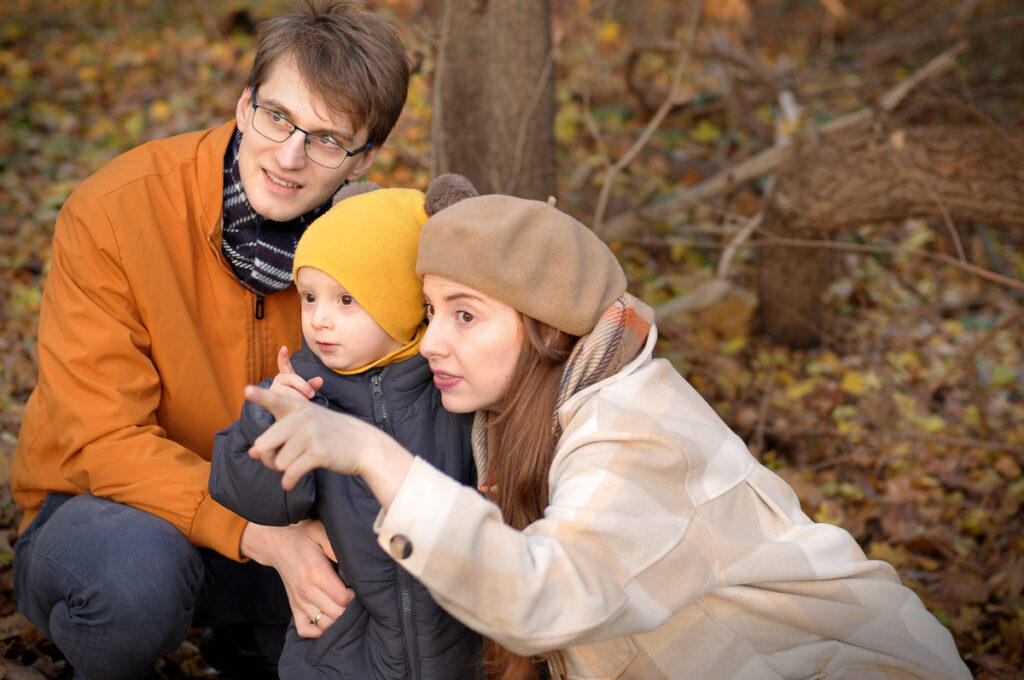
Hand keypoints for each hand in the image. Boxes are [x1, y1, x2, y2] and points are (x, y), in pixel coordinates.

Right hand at [240, 520, 352, 638]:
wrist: (277, 543)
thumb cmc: (303, 536)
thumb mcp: (319, 531)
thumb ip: (334, 545)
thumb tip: (349, 561)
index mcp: (316, 573)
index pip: (343, 599)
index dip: (356, 596)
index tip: (360, 586)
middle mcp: (307, 591)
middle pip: (336, 615)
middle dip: (351, 609)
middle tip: (358, 598)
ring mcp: (299, 602)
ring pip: (324, 625)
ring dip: (338, 620)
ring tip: (346, 607)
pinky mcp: (293, 608)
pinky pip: (305, 630)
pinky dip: (319, 630)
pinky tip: (329, 617)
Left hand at [246, 386, 363, 488]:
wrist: (365, 446)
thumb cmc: (332, 436)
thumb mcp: (308, 425)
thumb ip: (279, 435)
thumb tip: (252, 452)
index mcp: (299, 408)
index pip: (275, 399)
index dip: (260, 395)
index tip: (247, 390)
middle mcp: (303, 418)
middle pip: (263, 445)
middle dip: (267, 459)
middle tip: (278, 462)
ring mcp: (311, 435)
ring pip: (278, 462)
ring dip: (283, 470)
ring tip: (297, 465)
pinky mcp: (318, 453)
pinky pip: (291, 473)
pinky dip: (289, 482)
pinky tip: (291, 483)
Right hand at [268, 346, 323, 399]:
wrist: (289, 412)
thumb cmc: (298, 399)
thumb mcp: (306, 391)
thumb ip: (312, 385)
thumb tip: (320, 379)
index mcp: (286, 376)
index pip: (284, 365)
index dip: (283, 357)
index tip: (284, 348)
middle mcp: (278, 380)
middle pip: (292, 378)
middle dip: (303, 386)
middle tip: (312, 395)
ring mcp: (274, 390)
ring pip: (288, 391)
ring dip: (299, 398)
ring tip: (304, 403)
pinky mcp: (272, 401)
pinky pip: (283, 400)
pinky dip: (289, 403)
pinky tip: (289, 403)